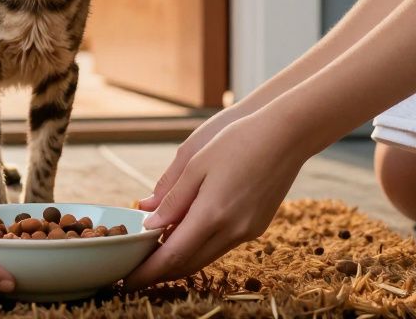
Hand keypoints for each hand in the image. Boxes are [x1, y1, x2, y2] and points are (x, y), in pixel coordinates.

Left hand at [124, 113, 303, 289]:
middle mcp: (232, 230)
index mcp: (212, 213)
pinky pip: (222, 245)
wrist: (287, 136)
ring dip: (181, 260)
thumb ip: (172, 197)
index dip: (148, 271)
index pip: (173, 255)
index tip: (129, 280)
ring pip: (206, 256)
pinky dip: (200, 246)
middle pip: (189, 263)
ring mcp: (248, 231)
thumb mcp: (195, 163)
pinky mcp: (257, 226)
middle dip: (161, 272)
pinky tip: (187, 235)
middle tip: (137, 272)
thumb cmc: (237, 140)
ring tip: (156, 255)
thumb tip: (149, 222)